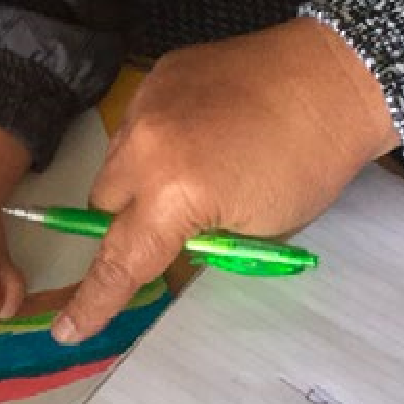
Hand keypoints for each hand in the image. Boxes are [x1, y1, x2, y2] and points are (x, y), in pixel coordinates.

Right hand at [53, 17, 396, 343]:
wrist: (336, 78)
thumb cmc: (309, 165)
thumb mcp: (255, 227)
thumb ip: (196, 239)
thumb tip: (164, 249)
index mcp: (174, 194)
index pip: (121, 259)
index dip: (95, 300)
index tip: (67, 330)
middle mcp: (145, 146)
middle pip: (103, 203)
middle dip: (127, 220)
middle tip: (173, 222)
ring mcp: (146, 102)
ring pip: (117, 159)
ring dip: (140, 176)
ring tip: (197, 166)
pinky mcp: (159, 74)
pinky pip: (137, 120)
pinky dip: (158, 137)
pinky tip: (202, 130)